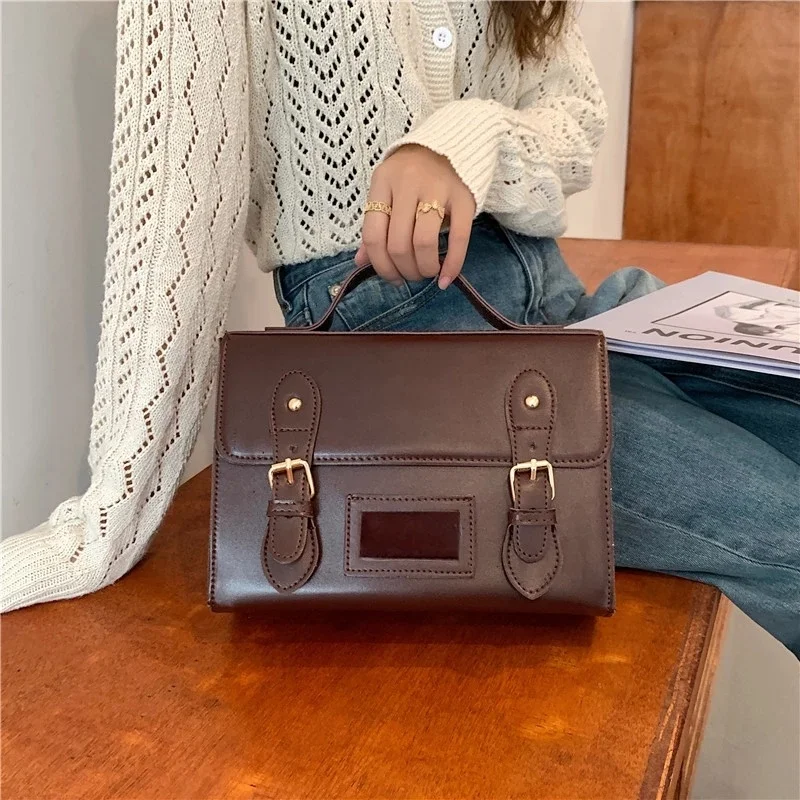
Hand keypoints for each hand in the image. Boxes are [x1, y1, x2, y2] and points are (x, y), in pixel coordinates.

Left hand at [355, 144, 475, 288]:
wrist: (453, 140)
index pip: (373, 235)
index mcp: (382, 182)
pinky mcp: (464, 196)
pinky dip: (452, 265)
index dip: (380, 265)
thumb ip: (375, 225)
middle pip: (398, 243)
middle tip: (412, 276)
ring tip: (427, 272)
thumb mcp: (388, 191)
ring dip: (424, 268)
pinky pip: (458, 238)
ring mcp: (437, 188)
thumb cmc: (414, 172)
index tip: (392, 278)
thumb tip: (361, 262)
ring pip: (423, 243)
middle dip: (404, 270)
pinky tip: (445, 279)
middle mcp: (407, 183)